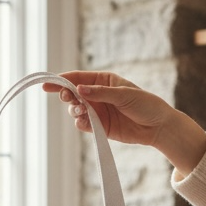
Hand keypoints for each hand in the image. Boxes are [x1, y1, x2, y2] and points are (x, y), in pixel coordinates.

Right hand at [44, 71, 205, 174]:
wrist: (158, 127)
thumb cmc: (146, 105)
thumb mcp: (124, 95)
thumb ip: (101, 93)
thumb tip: (79, 89)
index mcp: (104, 80)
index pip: (78, 77)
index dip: (61, 80)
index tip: (47, 84)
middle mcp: (98, 95)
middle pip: (73, 93)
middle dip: (66, 95)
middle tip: (67, 98)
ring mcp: (98, 111)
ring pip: (75, 109)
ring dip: (74, 110)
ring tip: (81, 112)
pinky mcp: (100, 126)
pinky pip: (83, 124)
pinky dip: (80, 123)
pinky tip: (83, 122)